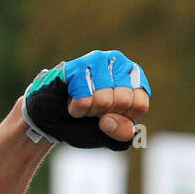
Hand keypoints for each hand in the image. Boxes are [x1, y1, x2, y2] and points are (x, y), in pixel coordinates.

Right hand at [23, 49, 149, 150]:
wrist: (54, 118)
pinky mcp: (74, 66)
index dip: (124, 117)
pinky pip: (84, 97)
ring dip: (91, 111)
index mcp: (133, 76)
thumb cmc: (88, 121)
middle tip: (95, 109)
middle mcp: (117, 61)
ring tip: (84, 105)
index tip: (112, 113)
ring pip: (104, 100)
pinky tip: (72, 104)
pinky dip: (78, 109)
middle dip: (106, 113)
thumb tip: (109, 121)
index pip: (140, 104)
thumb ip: (124, 132)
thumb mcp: (113, 133)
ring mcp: (95, 60)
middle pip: (124, 101)